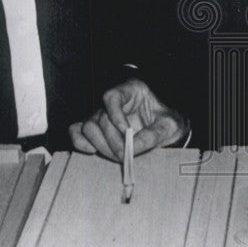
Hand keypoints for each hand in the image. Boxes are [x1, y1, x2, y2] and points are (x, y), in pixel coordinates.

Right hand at [69, 78, 188, 160]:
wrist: (167, 127)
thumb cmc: (169, 120)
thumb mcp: (169, 125)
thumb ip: (153, 134)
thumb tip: (132, 147)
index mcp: (131, 91)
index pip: (112, 96)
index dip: (115, 114)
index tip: (126, 131)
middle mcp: (113, 103)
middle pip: (100, 118)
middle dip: (112, 140)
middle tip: (125, 154)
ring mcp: (102, 115)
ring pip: (87, 127)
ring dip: (100, 145)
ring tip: (118, 155)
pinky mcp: (97, 130)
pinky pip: (77, 132)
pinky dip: (80, 142)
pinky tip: (92, 151)